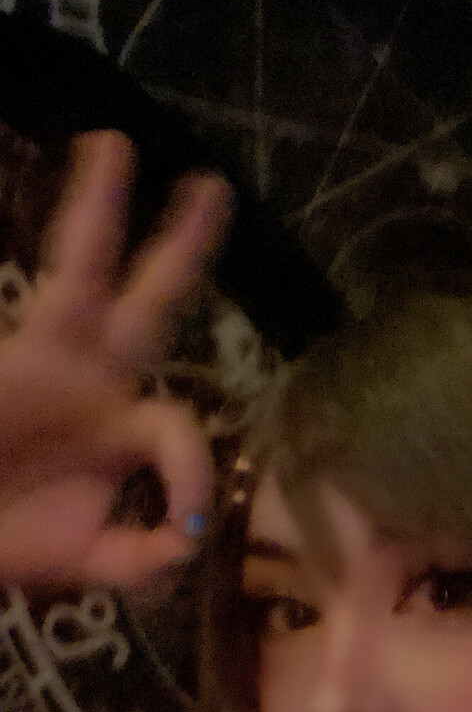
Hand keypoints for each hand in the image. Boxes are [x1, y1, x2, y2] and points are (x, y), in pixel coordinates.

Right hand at [0, 131, 231, 585]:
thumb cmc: (9, 538)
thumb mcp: (86, 561)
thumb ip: (139, 560)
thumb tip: (184, 541)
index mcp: (120, 430)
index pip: (179, 429)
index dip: (192, 473)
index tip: (180, 527)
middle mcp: (92, 380)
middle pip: (149, 306)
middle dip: (182, 250)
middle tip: (213, 189)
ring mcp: (44, 357)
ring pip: (79, 273)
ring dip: (98, 210)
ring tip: (113, 150)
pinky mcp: (9, 358)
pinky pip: (38, 289)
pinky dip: (55, 246)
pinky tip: (42, 178)